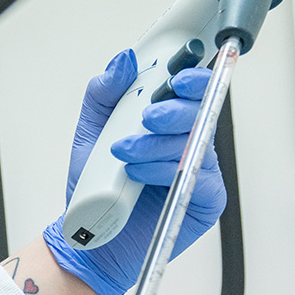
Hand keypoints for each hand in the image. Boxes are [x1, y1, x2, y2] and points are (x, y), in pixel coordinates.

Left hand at [42, 48, 227, 294]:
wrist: (90, 232)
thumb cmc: (96, 185)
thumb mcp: (91, 131)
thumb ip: (104, 94)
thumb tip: (123, 61)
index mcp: (171, 120)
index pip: (195, 89)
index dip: (192, 78)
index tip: (175, 78)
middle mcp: (191, 141)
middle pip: (201, 112)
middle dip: (172, 111)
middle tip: (146, 118)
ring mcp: (200, 169)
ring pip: (195, 143)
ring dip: (156, 145)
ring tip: (124, 154)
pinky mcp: (204, 199)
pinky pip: (196, 177)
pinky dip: (164, 171)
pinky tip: (138, 175)